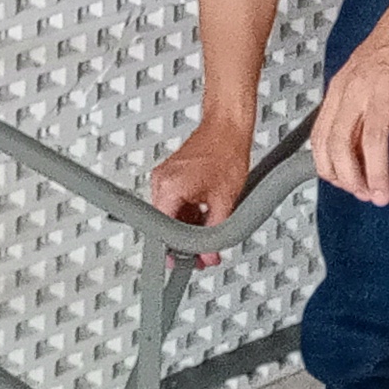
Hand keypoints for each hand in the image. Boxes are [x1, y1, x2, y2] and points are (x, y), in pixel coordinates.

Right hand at [150, 118, 253, 266]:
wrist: (228, 125)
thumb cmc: (227, 151)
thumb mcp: (224, 200)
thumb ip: (215, 232)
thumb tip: (208, 254)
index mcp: (168, 188)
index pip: (163, 232)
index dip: (176, 252)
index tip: (186, 262)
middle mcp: (160, 181)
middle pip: (165, 224)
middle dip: (184, 242)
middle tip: (202, 255)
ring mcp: (164, 176)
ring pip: (170, 214)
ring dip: (187, 227)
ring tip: (208, 233)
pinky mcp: (170, 174)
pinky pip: (174, 202)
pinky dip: (187, 213)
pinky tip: (204, 217)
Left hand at [315, 6, 388, 206]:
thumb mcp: (361, 75)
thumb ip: (354, 108)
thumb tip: (354, 148)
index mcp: (341, 88)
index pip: (321, 139)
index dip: (330, 169)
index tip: (345, 184)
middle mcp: (358, 89)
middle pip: (341, 144)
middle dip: (351, 179)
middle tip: (366, 195)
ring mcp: (386, 88)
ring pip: (372, 140)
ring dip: (378, 174)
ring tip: (385, 194)